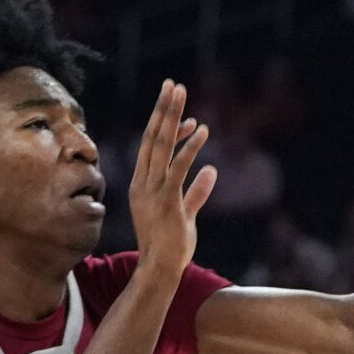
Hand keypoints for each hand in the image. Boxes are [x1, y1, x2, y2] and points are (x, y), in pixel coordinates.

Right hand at [129, 80, 215, 274]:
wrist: (160, 270)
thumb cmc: (170, 246)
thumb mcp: (186, 215)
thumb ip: (197, 193)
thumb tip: (211, 171)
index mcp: (142, 185)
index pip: (151, 147)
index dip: (164, 125)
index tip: (182, 111)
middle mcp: (143, 183)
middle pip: (152, 138)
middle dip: (162, 109)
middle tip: (171, 84)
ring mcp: (152, 191)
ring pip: (161, 146)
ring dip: (172, 117)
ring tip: (181, 92)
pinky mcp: (167, 201)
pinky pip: (178, 167)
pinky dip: (190, 147)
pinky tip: (201, 129)